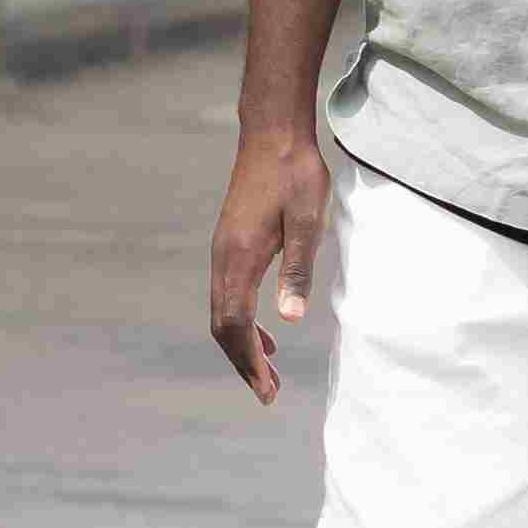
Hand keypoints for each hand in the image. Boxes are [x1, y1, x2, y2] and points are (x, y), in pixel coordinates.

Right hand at [205, 126, 336, 407]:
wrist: (273, 133)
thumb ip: (297, 270)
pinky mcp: (230, 245)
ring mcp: (223, 252)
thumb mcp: (307, 221)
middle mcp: (222, 259)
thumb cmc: (295, 173)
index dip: (248, 360)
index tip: (267, 389)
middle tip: (268, 394)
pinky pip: (228, 295)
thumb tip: (290, 319)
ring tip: (269, 373)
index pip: (234, 324)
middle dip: (242, 363)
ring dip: (242, 345)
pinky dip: (242, 322)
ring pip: (221, 312)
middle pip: (221, 325)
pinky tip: (267, 329)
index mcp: (238, 258)